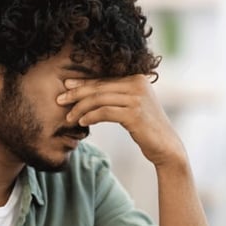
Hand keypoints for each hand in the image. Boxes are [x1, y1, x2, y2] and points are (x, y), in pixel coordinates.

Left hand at [57, 75, 186, 167]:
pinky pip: (104, 112)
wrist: (166, 147)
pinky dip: (90, 116)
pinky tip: (82, 122)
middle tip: (59, 100)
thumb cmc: (146, 128)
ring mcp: (137, 98)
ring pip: (98, 99)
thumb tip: (90, 93)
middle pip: (99, 86)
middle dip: (76, 93)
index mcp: (137, 78)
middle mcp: (138, 84)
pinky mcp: (134, 114)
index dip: (83, 82)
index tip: (66, 87)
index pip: (104, 79)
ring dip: (80, 108)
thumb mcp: (133, 107)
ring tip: (68, 117)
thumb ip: (117, 96)